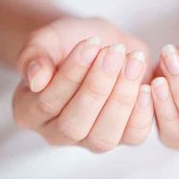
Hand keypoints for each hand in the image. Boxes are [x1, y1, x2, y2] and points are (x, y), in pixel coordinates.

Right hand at [13, 17, 153, 151]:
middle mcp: (59, 133)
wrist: (100, 46)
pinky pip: (133, 136)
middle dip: (98, 87)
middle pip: (75, 125)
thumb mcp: (49, 40)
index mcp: (31, 111)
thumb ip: (35, 55)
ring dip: (122, 98)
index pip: (48, 102)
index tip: (91, 45)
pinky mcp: (121, 136)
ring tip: (133, 63)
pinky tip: (147, 86)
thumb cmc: (71, 44)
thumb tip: (36, 78)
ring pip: (104, 137)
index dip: (72, 75)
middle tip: (114, 53)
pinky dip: (142, 113)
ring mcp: (91, 139)